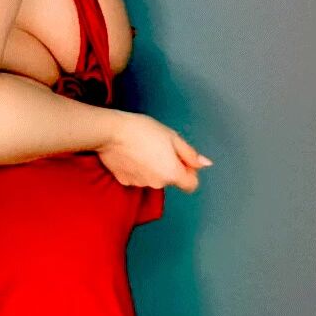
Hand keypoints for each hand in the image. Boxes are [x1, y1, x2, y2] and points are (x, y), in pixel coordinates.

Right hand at [96, 111, 212, 192]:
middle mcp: (157, 183)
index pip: (191, 185)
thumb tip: (205, 164)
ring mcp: (139, 184)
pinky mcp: (124, 181)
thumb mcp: (172, 137)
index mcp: (172, 173)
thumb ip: (190, 154)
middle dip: (169, 166)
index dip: (190, 172)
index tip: (182, 159)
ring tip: (142, 148)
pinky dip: (137, 169)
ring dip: (152, 167)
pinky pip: (137, 177)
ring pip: (153, 178)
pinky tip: (131, 154)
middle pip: (170, 179)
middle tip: (159, 147)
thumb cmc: (142, 130)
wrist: (110, 132)